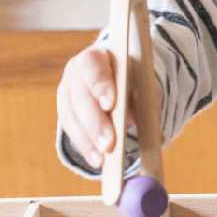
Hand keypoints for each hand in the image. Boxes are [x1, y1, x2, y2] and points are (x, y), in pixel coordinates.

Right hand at [56, 45, 132, 169]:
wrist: (116, 76)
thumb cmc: (132, 79)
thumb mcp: (140, 82)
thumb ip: (143, 98)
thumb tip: (150, 129)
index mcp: (96, 56)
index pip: (92, 65)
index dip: (99, 84)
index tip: (110, 104)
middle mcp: (75, 72)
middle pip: (80, 96)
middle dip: (95, 122)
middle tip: (110, 144)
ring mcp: (67, 92)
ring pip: (72, 116)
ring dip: (88, 139)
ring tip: (103, 159)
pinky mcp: (66, 112)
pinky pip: (71, 131)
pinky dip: (85, 147)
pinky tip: (97, 160)